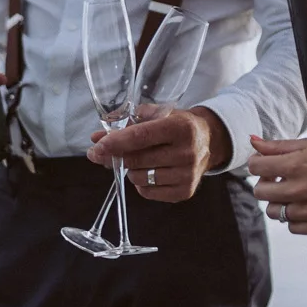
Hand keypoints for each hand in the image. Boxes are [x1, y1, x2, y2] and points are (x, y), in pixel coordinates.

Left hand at [86, 105, 227, 202]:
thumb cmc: (178, 124)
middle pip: (137, 159)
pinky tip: (148, 171)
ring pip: (139, 178)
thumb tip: (96, 137)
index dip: (115, 142)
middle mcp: (187, 152)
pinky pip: (148, 192)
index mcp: (181, 127)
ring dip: (130, 169)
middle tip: (103, 152)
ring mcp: (187, 175)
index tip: (96, 147)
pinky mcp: (185, 192)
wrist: (209, 141)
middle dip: (115, 156)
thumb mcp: (159, 114)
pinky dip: (140, 183)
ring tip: (138, 159)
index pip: (141, 136)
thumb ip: (127, 122)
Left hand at [247, 134, 306, 233]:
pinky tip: (306, 204)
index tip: (266, 164)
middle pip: (260, 192)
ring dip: (279, 202)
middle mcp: (300, 190)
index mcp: (296, 166)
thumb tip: (253, 141)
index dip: (258, 164)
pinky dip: (295, 217)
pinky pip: (292, 227)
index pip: (254, 167)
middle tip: (279, 178)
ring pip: (274, 212)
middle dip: (265, 183)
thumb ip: (277, 146)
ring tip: (294, 192)